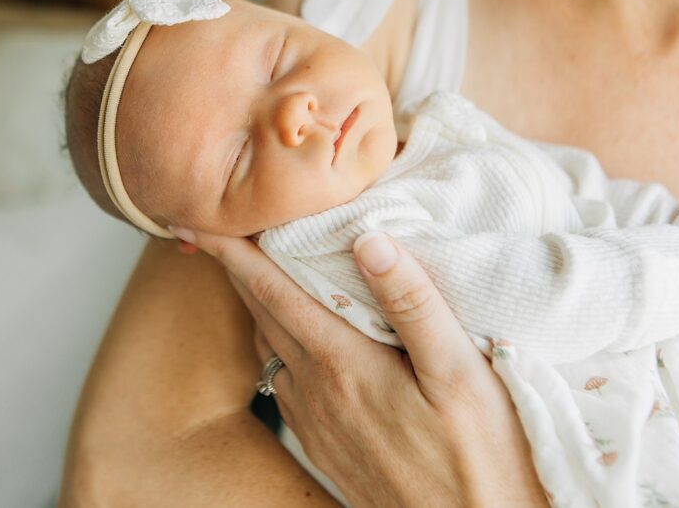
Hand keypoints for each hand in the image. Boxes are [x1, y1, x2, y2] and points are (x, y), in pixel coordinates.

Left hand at [170, 227, 546, 506]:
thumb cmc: (480, 458)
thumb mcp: (459, 374)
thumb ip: (413, 304)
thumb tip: (370, 241)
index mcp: (341, 364)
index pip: (271, 292)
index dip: (231, 252)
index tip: (198, 220)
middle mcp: (315, 392)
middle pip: (261, 314)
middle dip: (237, 269)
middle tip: (222, 231)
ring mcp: (316, 421)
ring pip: (270, 347)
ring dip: (259, 305)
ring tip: (259, 272)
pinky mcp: (325, 444)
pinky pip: (284, 380)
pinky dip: (279, 343)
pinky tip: (298, 337)